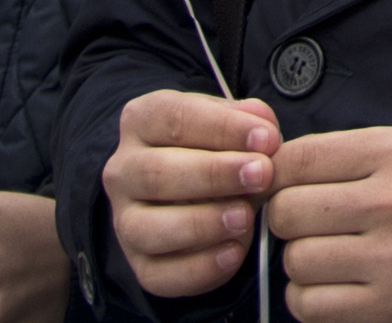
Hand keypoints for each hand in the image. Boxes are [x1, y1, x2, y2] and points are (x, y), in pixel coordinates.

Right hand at [103, 88, 278, 300]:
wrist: (199, 195)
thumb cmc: (217, 150)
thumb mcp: (231, 124)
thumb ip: (249, 122)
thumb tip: (264, 130)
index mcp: (142, 120)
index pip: (174, 117)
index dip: (223, 128)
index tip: (267, 139)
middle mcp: (123, 170)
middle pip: (156, 172)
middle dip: (214, 174)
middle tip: (262, 175)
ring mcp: (124, 220)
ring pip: (147, 227)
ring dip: (201, 224)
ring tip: (245, 217)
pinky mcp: (137, 263)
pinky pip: (158, 273)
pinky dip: (198, 267)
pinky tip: (233, 253)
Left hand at [270, 121, 391, 321]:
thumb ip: (342, 153)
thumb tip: (269, 170)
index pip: (298, 159)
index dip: (276, 176)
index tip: (282, 187)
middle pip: (287, 211)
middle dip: (287, 220)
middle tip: (307, 224)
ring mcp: (390, 258)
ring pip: (295, 260)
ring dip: (300, 262)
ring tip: (326, 256)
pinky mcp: (385, 306)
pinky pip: (308, 304)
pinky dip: (308, 298)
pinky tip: (331, 285)